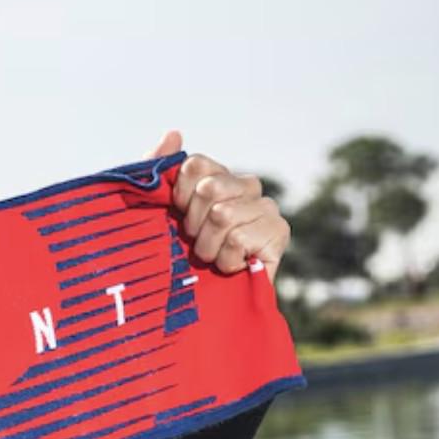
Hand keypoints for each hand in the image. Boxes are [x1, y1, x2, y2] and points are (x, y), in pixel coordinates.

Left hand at [147, 130, 289, 280]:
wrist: (210, 304)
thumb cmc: (182, 256)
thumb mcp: (159, 213)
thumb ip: (158, 170)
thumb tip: (174, 134)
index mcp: (219, 176)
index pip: (195, 165)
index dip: (179, 195)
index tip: (177, 216)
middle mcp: (247, 186)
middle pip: (209, 188)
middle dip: (193, 224)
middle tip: (196, 242)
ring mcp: (267, 208)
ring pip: (223, 215)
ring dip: (208, 247)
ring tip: (212, 257)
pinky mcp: (279, 233)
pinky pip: (239, 239)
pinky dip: (226, 261)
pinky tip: (233, 267)